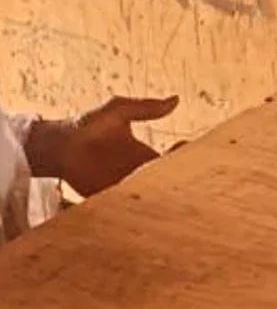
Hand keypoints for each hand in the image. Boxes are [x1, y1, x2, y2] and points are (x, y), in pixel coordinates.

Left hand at [28, 95, 178, 195]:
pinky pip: (128, 207)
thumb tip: (176, 99)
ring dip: (161, 199)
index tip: (189, 151)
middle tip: (189, 180)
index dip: (186, 157)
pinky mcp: (109, 199)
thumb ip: (146, 108)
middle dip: (180, 183)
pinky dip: (137, 209)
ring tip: (171, 196)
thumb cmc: (86, 124)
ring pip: (151, 197)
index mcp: (145, 155)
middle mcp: (138, 173)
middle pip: (167, 182)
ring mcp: (124, 187)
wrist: (56, 144)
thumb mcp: (118, 111)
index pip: (174, 159)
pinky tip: (146, 206)